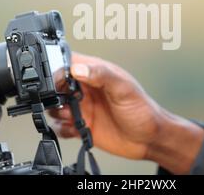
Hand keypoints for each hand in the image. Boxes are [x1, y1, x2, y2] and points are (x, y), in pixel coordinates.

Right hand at [48, 52, 203, 173]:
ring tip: (71, 117)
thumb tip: (77, 68)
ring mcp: (82, 108)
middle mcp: (86, 89)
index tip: (59, 82)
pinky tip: (76, 130)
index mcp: (95, 73)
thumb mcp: (123, 88)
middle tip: (65, 103)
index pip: (68, 64)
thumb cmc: (142, 109)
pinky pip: (61, 126)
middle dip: (54, 95)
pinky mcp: (81, 126)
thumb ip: (101, 75)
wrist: (149, 139)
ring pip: (55, 106)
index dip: (58, 70)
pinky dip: (62, 129)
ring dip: (57, 112)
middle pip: (56, 86)